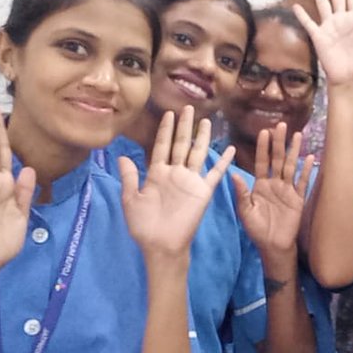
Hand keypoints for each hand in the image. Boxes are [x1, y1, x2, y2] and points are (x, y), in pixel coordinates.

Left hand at [120, 107, 234, 258]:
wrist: (161, 245)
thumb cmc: (144, 225)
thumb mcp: (131, 199)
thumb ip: (129, 177)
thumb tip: (122, 156)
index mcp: (157, 174)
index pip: (162, 146)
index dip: (165, 130)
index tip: (168, 114)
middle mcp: (175, 173)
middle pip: (181, 144)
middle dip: (184, 126)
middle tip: (188, 107)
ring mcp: (190, 181)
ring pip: (197, 153)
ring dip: (201, 137)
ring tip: (206, 121)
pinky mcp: (203, 191)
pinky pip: (215, 173)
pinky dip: (223, 161)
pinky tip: (230, 148)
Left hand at [233, 122, 314, 257]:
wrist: (273, 245)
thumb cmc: (257, 229)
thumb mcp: (245, 211)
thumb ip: (241, 192)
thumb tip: (234, 174)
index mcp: (260, 185)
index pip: (262, 162)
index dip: (263, 147)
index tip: (264, 132)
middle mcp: (275, 183)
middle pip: (278, 159)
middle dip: (279, 142)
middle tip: (281, 125)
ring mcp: (288, 190)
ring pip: (291, 166)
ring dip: (294, 151)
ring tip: (298, 135)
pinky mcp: (298, 199)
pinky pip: (303, 182)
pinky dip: (306, 170)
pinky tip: (310, 158)